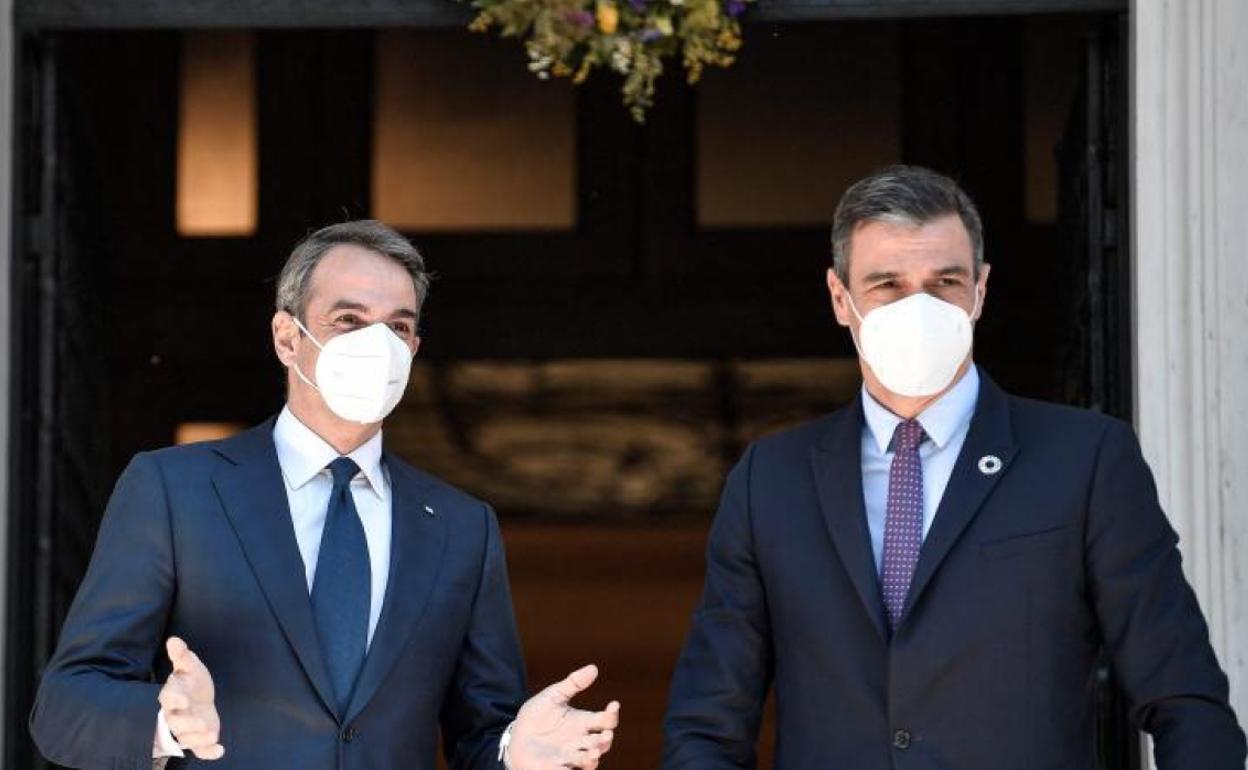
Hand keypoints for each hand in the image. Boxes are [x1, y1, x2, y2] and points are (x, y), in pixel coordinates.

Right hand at [157, 637, 223, 759]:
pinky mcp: (197, 739)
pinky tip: (220, 750)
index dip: (175, 699)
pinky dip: (208, 752)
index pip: (168, 699)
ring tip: (214, 734)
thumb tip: (174, 640)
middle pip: (176, 723)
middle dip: (188, 724)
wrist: (198, 698)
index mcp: (172, 695)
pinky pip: (199, 749)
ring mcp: (186, 728)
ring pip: (187, 738)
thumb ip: (182, 656)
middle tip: (204, 723)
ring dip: (199, 738)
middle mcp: (175, 715)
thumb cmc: (191, 681)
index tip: (184, 699)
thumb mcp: (190, 666)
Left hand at [507, 665, 619, 769]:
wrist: (516, 736)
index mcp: (583, 723)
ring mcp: (570, 757)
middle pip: (602, 743)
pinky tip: (573, 765)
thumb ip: (573, 683)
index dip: (612, 713)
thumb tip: (593, 668)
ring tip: (592, 753)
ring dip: (592, 758)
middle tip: (605, 735)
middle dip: (605, 740)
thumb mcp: (553, 696)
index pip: (606, 720)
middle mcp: (581, 741)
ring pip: (590, 761)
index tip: (613, 704)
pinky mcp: (556, 768)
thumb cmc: (537, 716)